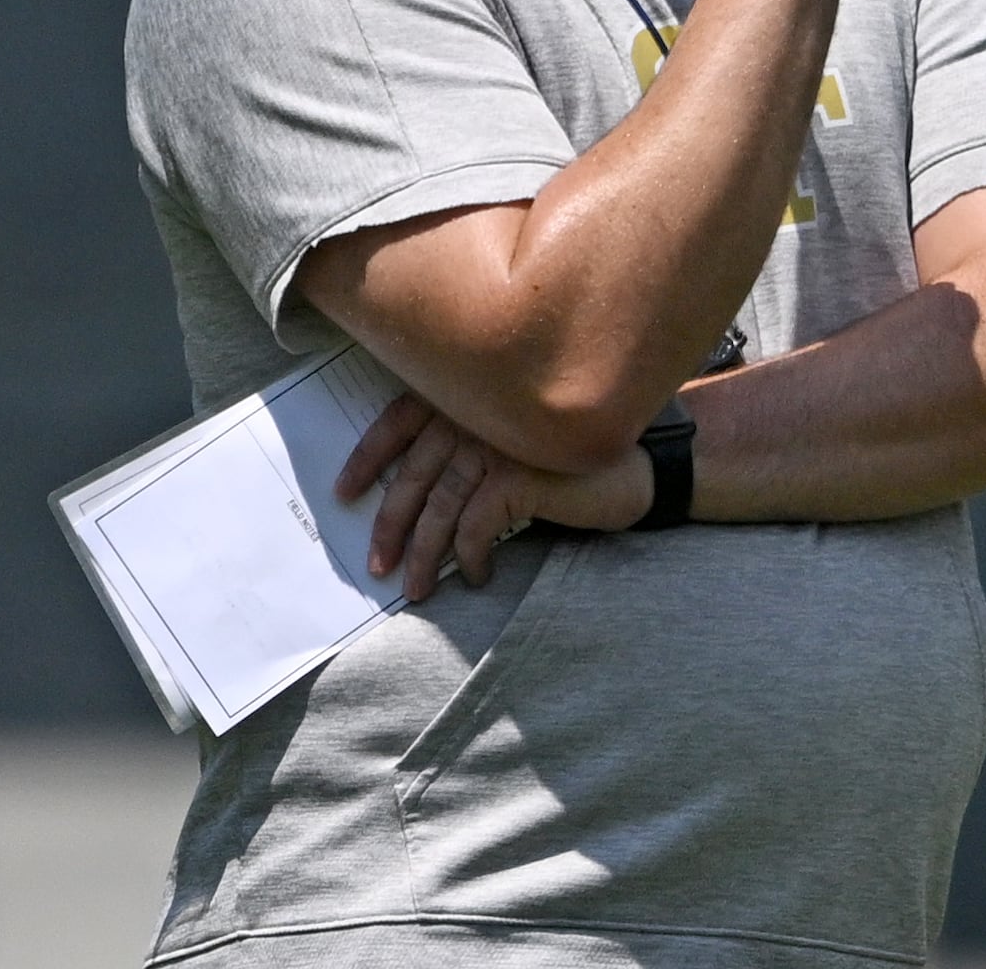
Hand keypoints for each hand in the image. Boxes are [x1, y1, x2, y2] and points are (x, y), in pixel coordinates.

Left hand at [336, 388, 654, 600]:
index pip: (395, 423)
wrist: (640, 464)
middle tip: (377, 565)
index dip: (366, 459)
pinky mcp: (518, 473)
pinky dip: (471, 556)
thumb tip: (412, 504)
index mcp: (462, 397)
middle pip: (411, 475)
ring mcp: (494, 441)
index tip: (344, 494)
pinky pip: (477, 525)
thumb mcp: (508, 441)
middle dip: (389, 525)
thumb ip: (465, 450)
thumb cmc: (568, 458)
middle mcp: (472, 412)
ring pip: (439, 507)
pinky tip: (476, 576)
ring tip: (417, 588)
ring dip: (424, 554)